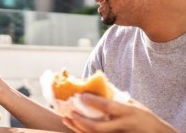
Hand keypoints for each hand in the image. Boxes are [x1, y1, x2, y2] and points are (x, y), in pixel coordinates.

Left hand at [62, 93, 177, 132]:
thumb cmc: (145, 118)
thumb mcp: (134, 104)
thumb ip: (119, 98)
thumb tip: (103, 85)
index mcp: (128, 113)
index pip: (108, 107)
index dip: (94, 101)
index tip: (81, 95)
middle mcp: (122, 126)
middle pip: (98, 127)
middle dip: (82, 121)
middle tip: (71, 112)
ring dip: (78, 128)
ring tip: (67, 119)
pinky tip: (75, 127)